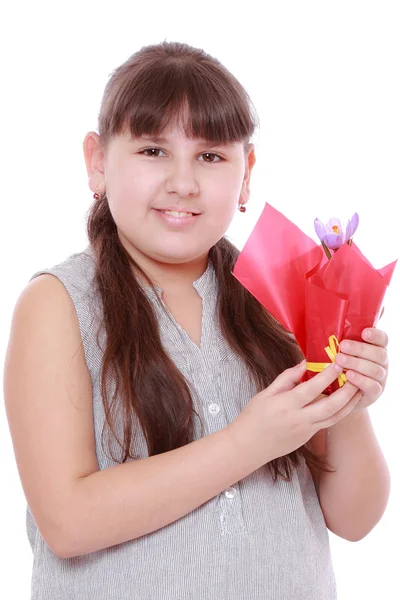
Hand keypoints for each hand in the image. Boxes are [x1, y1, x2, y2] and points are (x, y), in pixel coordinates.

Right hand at [226, 361, 361, 467]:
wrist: (248, 446)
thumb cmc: (253, 417)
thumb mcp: (265, 393)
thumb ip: (286, 378)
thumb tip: (304, 364)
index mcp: (286, 405)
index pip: (312, 388)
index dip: (327, 376)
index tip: (338, 364)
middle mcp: (299, 419)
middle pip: (330, 406)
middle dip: (346, 391)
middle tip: (356, 377)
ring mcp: (305, 431)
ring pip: (334, 418)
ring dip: (349, 404)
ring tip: (358, 390)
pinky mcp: (307, 438)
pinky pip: (327, 423)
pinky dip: (338, 412)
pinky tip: (344, 402)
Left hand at [334, 327, 388, 409]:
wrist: (342, 392)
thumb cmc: (342, 364)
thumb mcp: (343, 349)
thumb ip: (345, 336)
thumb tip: (337, 317)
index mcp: (376, 348)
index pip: (382, 339)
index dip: (375, 335)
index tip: (364, 332)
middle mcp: (382, 362)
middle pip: (379, 353)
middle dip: (360, 349)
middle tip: (343, 346)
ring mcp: (381, 378)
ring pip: (375, 369)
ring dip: (357, 364)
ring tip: (340, 361)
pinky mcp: (375, 392)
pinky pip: (372, 386)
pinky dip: (361, 380)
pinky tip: (349, 376)